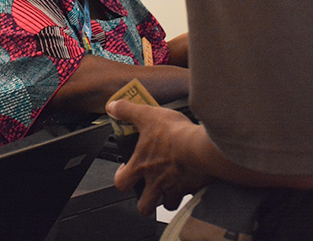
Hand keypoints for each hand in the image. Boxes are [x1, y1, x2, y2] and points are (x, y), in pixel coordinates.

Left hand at [107, 99, 211, 214]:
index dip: (122, 181)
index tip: (126, 173)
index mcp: (141, 166)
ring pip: (168, 205)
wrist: (200, 147)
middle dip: (145, 203)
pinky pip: (190, 198)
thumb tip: (112, 106)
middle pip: (144, 207)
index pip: (121, 184)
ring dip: (168, 199)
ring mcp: (174, 188)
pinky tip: (193, 183)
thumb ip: (128, 111)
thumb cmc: (174, 134)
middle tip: (148, 192)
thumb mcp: (147, 115)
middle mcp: (155, 182)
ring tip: (171, 189)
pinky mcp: (193, 190)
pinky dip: (190, 193)